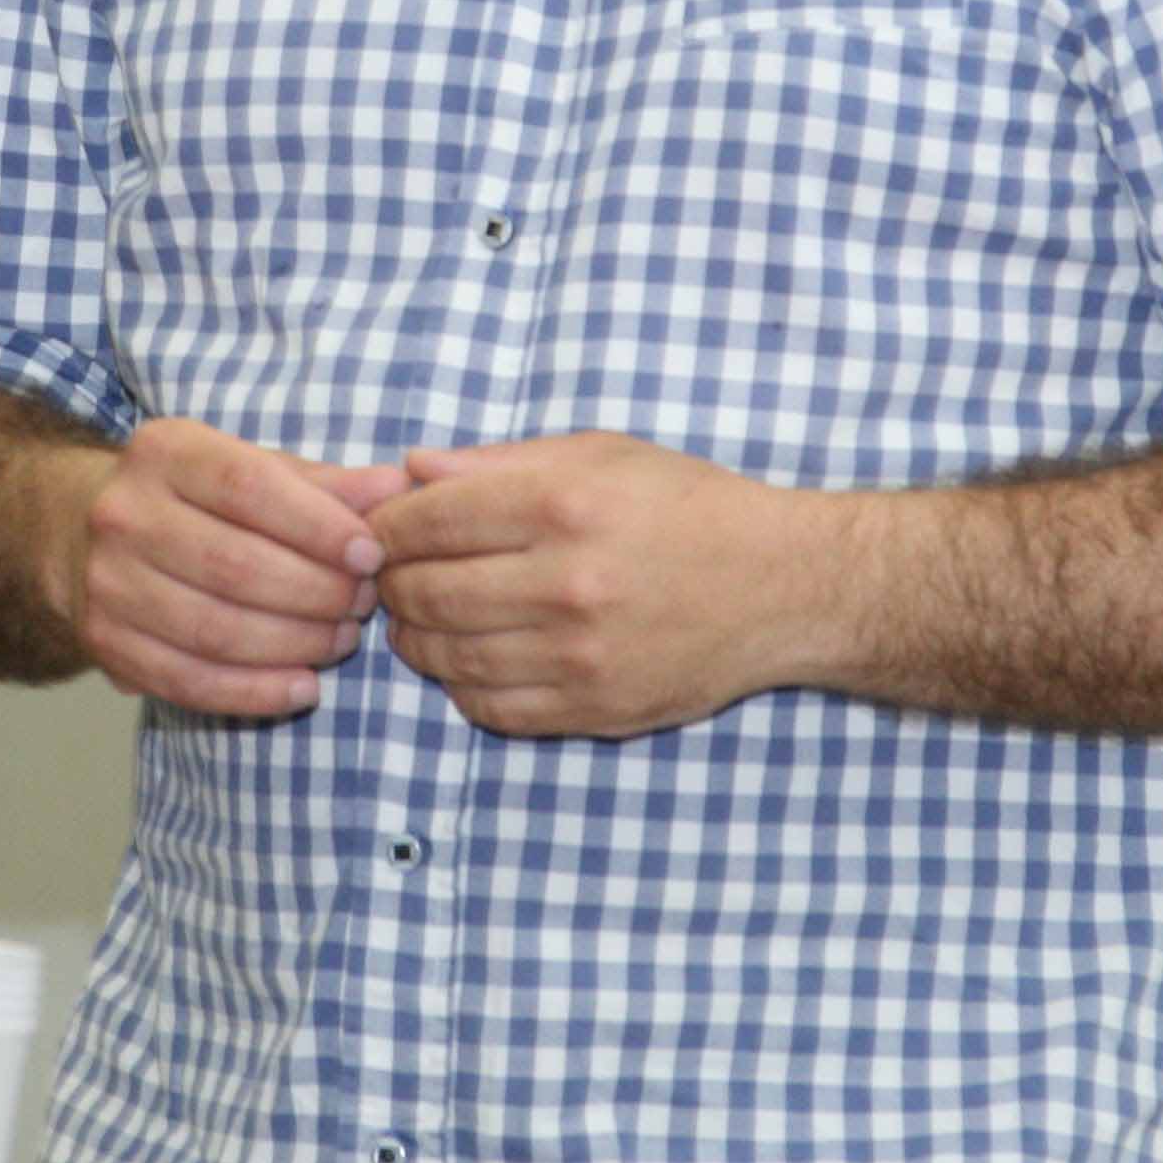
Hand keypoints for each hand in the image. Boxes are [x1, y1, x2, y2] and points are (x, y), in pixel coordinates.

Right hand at [57, 418, 407, 720]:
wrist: (86, 534)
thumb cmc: (199, 499)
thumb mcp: (255, 470)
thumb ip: (326, 484)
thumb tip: (397, 488)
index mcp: (165, 452)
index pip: (248, 486)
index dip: (317, 526)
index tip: (371, 554)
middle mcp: (125, 514)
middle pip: (234, 566)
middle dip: (316, 593)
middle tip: (364, 604)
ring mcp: (107, 584)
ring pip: (215, 630)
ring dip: (295, 645)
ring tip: (342, 641)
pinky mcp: (106, 645)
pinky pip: (189, 682)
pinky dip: (254, 693)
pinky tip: (304, 688)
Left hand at [367, 432, 817, 737]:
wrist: (780, 585)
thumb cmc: (688, 506)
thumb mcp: (600, 454)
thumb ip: (499, 462)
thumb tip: (412, 469)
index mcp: (562, 504)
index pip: (427, 521)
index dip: (386, 527)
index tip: (382, 530)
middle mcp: (566, 582)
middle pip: (425, 594)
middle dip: (392, 586)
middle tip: (393, 578)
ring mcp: (579, 654)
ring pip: (448, 658)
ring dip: (416, 640)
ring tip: (424, 619)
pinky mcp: (593, 708)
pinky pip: (491, 708)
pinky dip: (461, 686)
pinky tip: (470, 659)